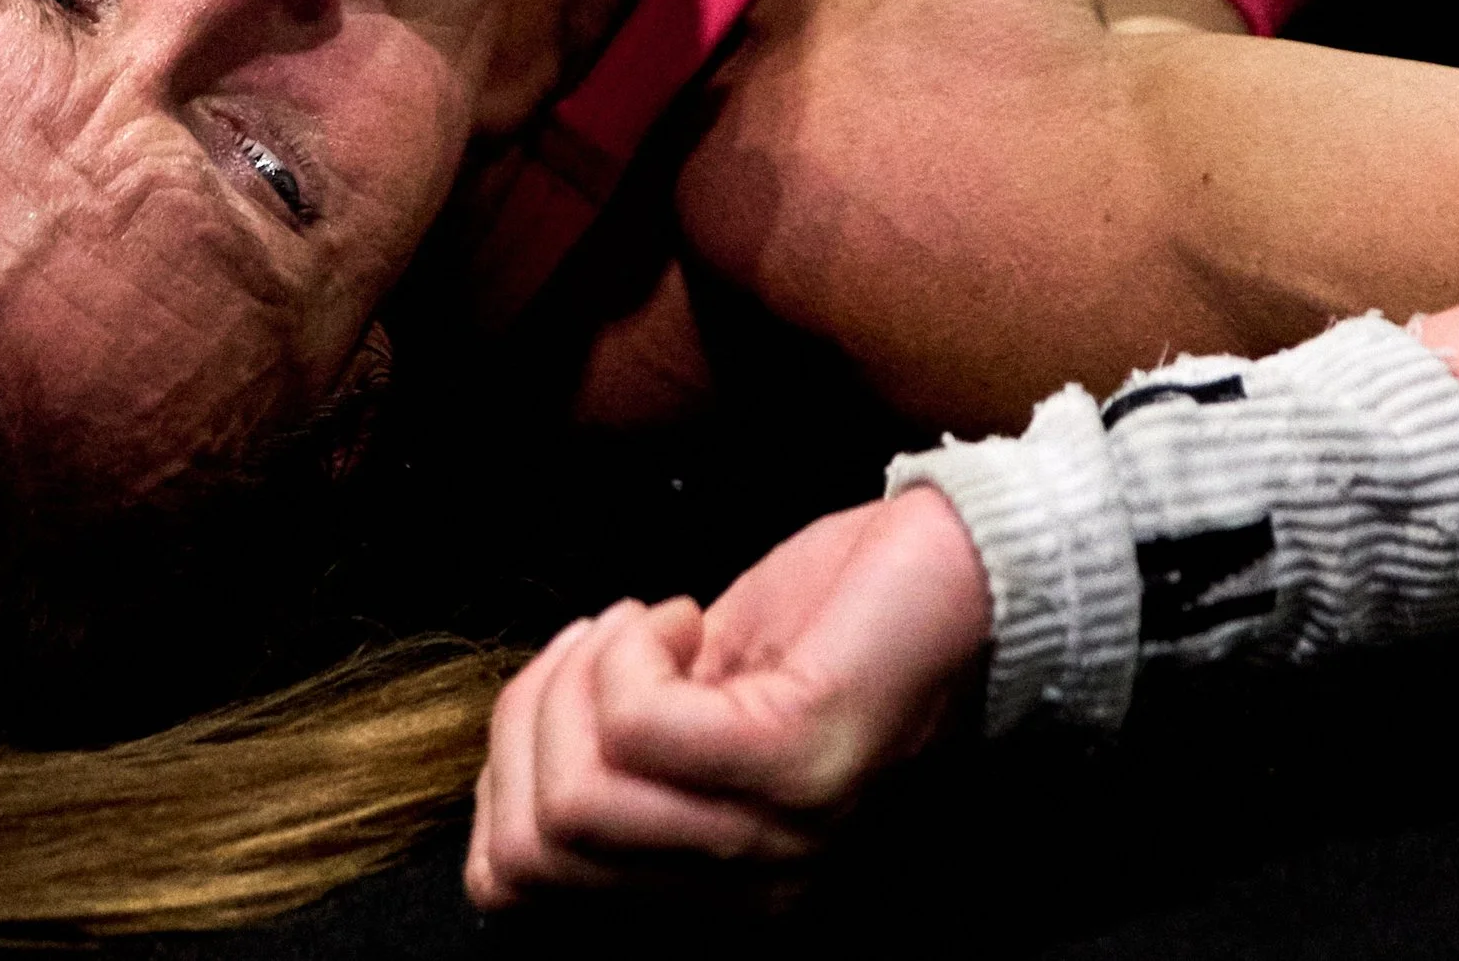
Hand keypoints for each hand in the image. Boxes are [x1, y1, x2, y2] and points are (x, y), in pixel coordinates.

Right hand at [462, 488, 992, 904]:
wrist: (960, 566)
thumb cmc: (826, 621)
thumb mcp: (693, 706)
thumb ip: (612, 757)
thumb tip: (502, 767)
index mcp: (707, 890)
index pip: (516, 887)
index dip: (497, 774)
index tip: (550, 687)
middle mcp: (741, 891)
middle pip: (536, 846)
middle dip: (529, 716)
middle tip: (596, 642)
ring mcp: (771, 834)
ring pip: (576, 794)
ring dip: (578, 675)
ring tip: (645, 625)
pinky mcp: (792, 758)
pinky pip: (638, 725)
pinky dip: (629, 648)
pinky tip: (682, 613)